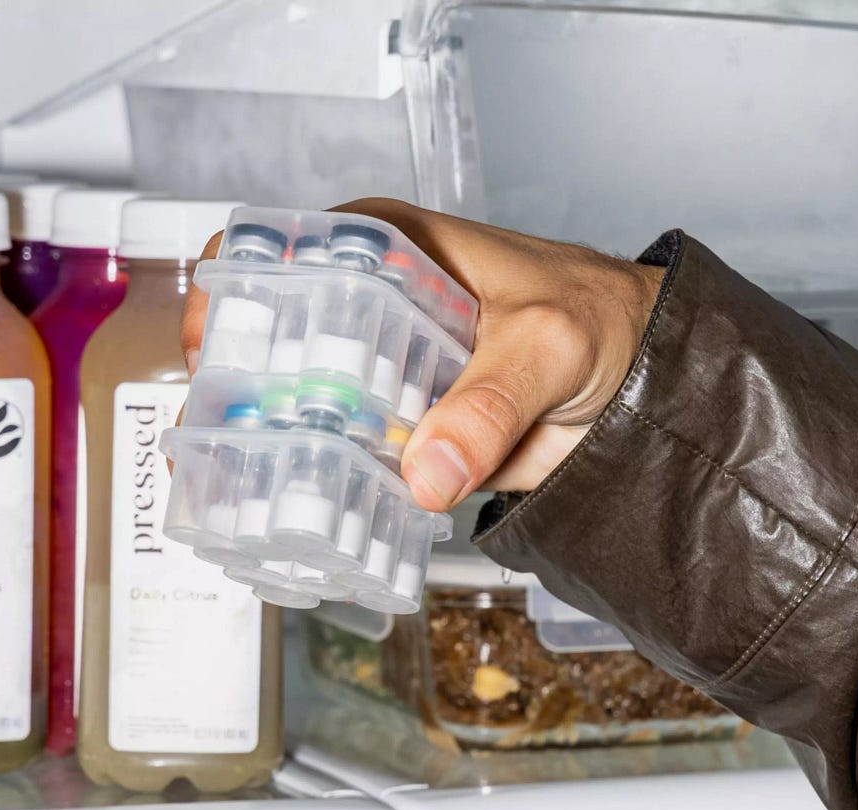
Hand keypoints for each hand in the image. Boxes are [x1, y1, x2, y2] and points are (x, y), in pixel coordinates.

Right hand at [181, 198, 664, 511]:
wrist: (645, 378)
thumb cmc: (600, 319)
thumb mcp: (548, 345)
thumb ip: (490, 406)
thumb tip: (426, 475)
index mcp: (384, 246)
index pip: (275, 252)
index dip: (226, 298)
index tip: (211, 361)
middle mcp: (365, 305)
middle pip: (270, 340)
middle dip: (236, 393)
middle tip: (219, 447)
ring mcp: (377, 373)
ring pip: (299, 406)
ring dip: (272, 449)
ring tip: (244, 492)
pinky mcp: (397, 430)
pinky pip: (342, 456)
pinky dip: (322, 486)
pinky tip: (300, 516)